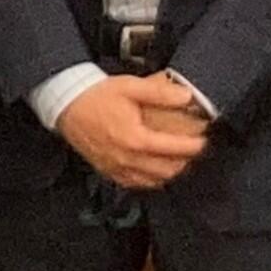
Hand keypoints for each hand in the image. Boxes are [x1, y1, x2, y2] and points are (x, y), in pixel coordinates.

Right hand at [56, 73, 212, 189]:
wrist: (66, 105)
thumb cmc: (96, 96)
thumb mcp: (130, 86)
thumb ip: (160, 92)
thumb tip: (187, 96)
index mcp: (135, 139)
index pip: (175, 149)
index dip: (195, 146)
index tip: (205, 140)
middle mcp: (127, 159)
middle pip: (169, 169)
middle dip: (186, 160)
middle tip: (195, 149)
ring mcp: (117, 168)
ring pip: (155, 180)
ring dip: (171, 171)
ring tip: (179, 159)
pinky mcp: (109, 171)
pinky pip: (137, 184)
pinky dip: (152, 179)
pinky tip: (156, 170)